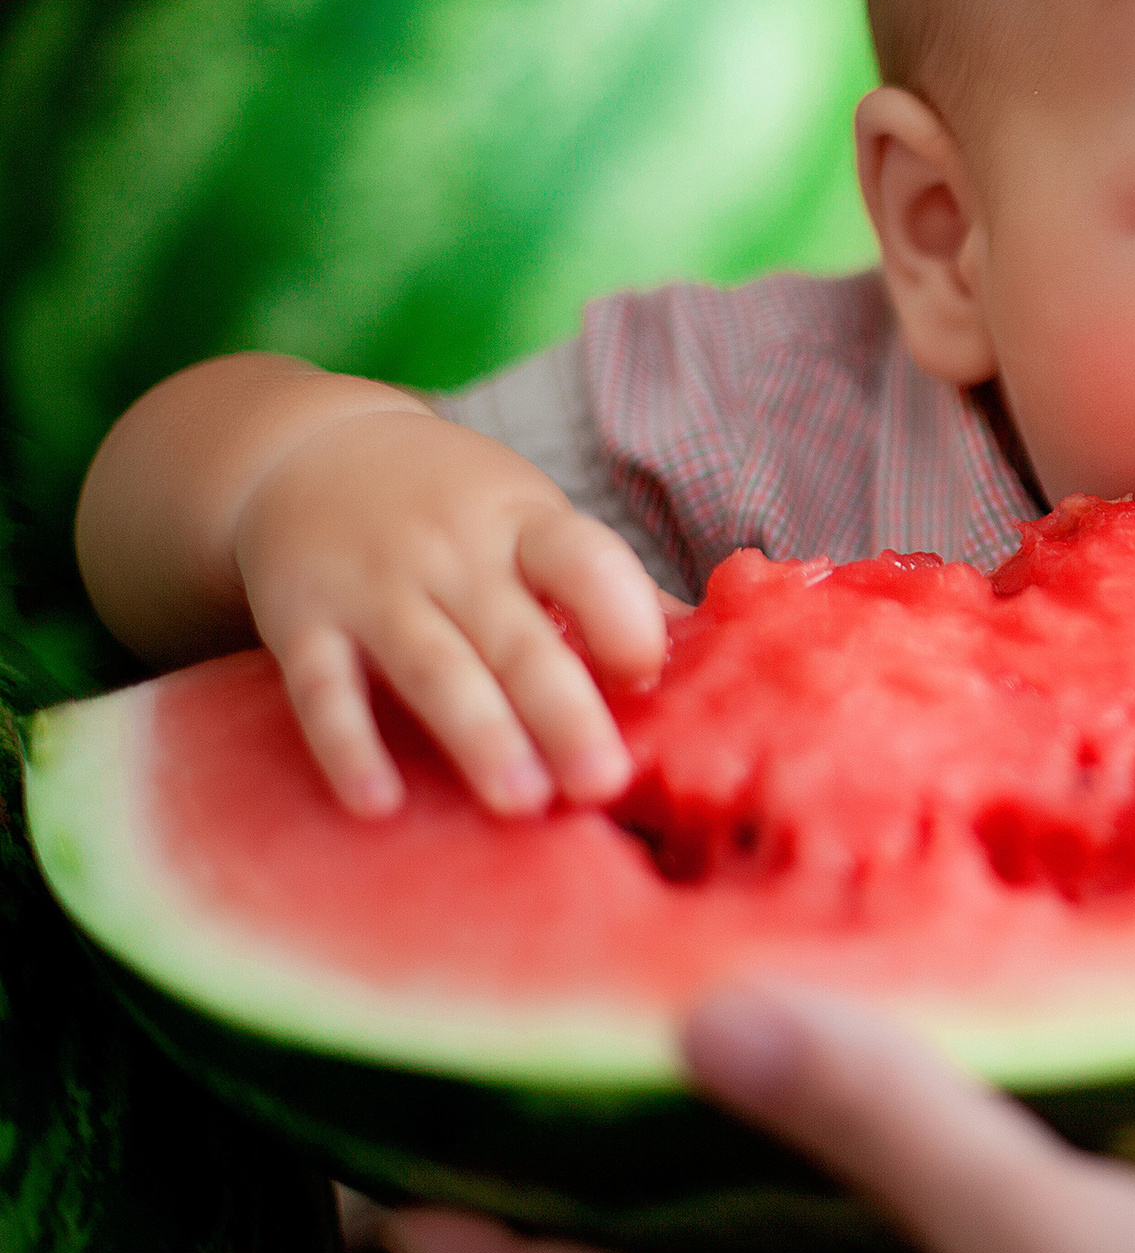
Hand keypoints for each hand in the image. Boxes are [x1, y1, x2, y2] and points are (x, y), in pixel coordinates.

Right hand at [232, 404, 659, 818]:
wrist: (306, 447)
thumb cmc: (452, 503)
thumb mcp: (532, 519)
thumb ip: (609, 585)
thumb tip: (712, 646)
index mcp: (523, 524)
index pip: (583, 559)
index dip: (620, 613)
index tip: (646, 674)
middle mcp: (452, 554)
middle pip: (517, 635)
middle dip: (563, 711)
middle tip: (604, 783)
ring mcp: (375, 587)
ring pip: (433, 667)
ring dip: (478, 735)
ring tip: (522, 802)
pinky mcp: (303, 622)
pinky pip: (323, 690)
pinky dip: (348, 747)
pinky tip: (380, 804)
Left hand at [374, 985, 1134, 1252]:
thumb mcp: (1067, 1249)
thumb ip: (896, 1131)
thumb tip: (710, 1019)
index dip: (477, 1249)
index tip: (372, 1170)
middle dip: (570, 1190)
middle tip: (473, 1082)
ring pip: (774, 1242)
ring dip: (698, 1162)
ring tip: (647, 1033)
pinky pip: (891, 1212)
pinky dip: (843, 1143)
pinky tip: (867, 1044)